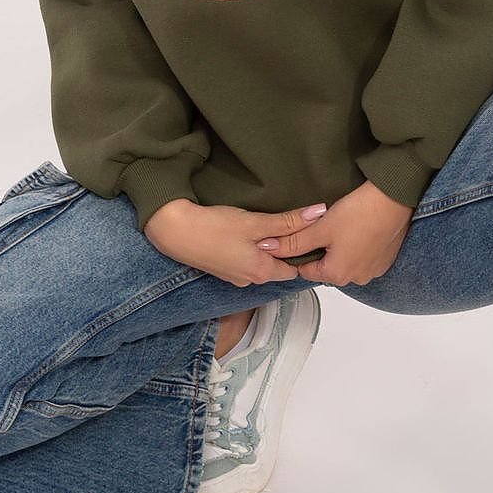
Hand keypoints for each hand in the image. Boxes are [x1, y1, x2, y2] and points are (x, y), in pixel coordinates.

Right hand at [144, 198, 328, 287]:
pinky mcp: (221, 266)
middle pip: (278, 265)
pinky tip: (245, 230)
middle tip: (291, 223)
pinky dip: (250, 247)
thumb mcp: (256, 223)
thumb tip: (319, 214)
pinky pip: (245, 259)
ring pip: (260, 261)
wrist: (174, 231)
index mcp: (262, 272)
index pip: (295, 269)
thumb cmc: (215, 228)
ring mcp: (233, 275)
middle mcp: (249, 279)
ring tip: (269, 223)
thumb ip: (289, 221)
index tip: (309, 233)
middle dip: (285, 247)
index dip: (304, 252)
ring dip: (266, 246)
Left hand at [254, 180, 413, 285]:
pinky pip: (363, 256)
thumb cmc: (358, 213)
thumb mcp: (320, 227)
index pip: (305, 271)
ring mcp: (373, 270)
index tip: (301, 234)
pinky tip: (358, 227)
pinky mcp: (385, 259)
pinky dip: (358, 245)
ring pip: (345, 261)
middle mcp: (356, 278)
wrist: (394, 199)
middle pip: (326, 267)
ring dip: (340, 247)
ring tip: (343, 224)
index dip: (299, 251)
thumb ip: (293, 241)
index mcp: (337, 275)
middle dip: (321, 249)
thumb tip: (266, 248)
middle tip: (323, 225)